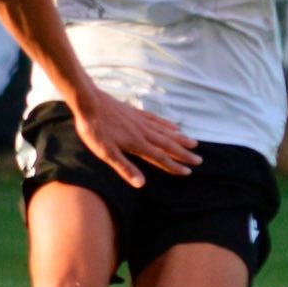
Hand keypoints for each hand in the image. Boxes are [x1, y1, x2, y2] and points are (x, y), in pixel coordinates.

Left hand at [69, 91, 198, 187]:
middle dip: (184, 154)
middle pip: (168, 145)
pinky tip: (174, 126)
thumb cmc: (95, 130)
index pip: (161, 158)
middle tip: (199, 160)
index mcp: (138, 145)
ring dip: (180, 139)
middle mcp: (144, 133)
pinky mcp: (136, 113)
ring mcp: (141, 121)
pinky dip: (168, 124)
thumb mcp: (106, 153)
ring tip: (194, 143)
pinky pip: (157, 120)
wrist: (89, 102)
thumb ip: (124, 168)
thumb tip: (141, 184)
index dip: (174, 166)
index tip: (188, 172)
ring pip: (166, 132)